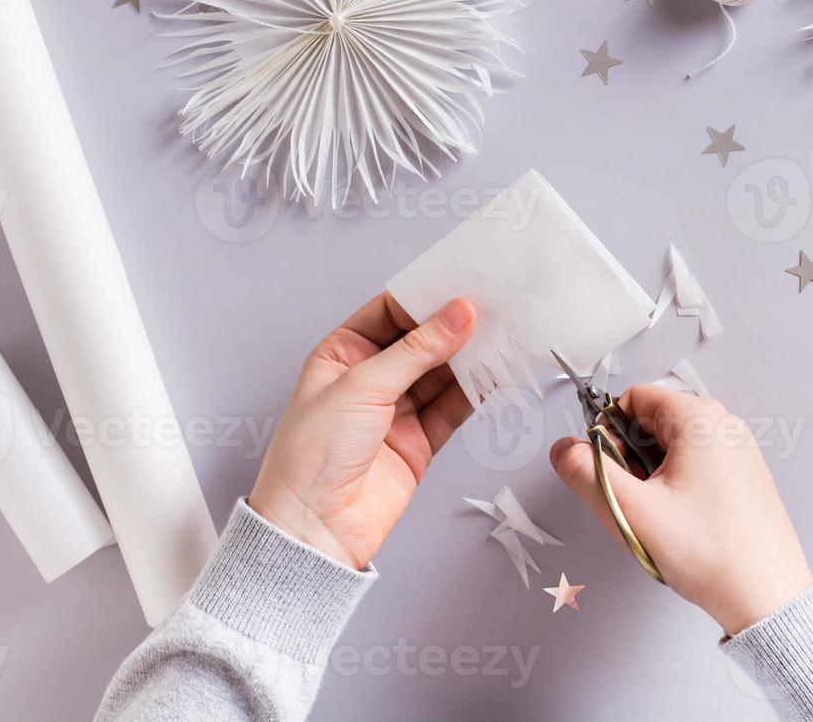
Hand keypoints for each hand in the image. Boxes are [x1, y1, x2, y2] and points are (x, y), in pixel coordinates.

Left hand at [249, 293, 475, 568]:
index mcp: (341, 354)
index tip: (460, 283)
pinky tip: (494, 373)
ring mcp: (396, 410)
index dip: (425, 297)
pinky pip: (454, 407)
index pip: (390, 312)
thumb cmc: (311, 457)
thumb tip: (456, 315)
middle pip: (421, 340)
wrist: (316, 528)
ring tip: (501, 335)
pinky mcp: (419, 440)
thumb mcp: (362, 387)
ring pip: (442, 372)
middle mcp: (369, 379)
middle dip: (454, 325)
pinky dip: (476, 391)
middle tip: (491, 305)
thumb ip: (416, 350)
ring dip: (470, 356)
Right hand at [550, 385, 811, 634]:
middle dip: (630, 459)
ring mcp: (737, 453)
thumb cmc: (713, 554)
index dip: (608, 432)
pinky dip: (675, 490)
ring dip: (651, 479)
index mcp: (700, 420)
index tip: (607, 468)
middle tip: (634, 500)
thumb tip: (564, 450)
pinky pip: (694, 469)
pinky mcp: (742, 479)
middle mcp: (723, 428)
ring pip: (671, 450)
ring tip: (659, 519)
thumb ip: (586, 472)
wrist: (766, 596)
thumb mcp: (632, 510)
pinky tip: (680, 525)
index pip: (633, 398)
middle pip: (652, 423)